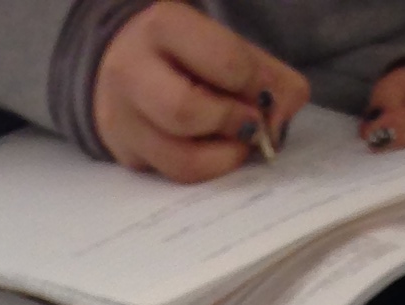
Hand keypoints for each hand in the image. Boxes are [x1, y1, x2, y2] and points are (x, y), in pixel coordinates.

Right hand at [93, 3, 309, 181]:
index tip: (264, 96)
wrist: (122, 61)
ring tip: (238, 144)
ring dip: (224, 159)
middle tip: (252, 126)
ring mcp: (123, 120)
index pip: (223, 61)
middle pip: (186, 112)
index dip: (255, 85)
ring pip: (180, 160)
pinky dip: (207, 171)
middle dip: (232, 124)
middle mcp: (131, 71)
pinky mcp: (127, 156)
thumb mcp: (224, 45)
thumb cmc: (185, 53)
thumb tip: (282, 118)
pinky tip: (216, 154)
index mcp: (163, 27)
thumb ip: (265, 75)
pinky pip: (174, 177)